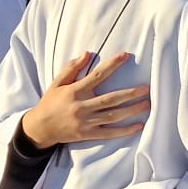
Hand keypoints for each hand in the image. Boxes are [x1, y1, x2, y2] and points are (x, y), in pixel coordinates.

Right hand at [21, 52, 150, 149]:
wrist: (40, 128)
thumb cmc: (50, 103)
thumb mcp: (57, 83)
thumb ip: (72, 68)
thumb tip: (87, 54)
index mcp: (75, 91)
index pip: (98, 75)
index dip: (112, 65)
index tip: (126, 56)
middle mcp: (82, 106)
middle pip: (111, 99)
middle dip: (130, 93)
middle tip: (147, 88)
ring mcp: (86, 122)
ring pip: (113, 116)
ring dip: (132, 110)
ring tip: (147, 104)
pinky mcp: (88, 134)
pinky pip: (109, 133)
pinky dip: (125, 131)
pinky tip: (139, 126)